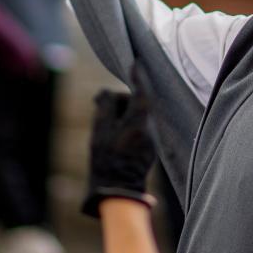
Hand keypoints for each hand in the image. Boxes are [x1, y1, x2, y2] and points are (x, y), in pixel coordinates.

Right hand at [81, 69, 156, 218]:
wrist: (117, 190)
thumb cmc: (105, 160)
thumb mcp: (99, 131)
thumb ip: (105, 107)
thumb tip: (107, 91)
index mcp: (139, 121)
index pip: (141, 92)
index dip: (138, 76)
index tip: (135, 63)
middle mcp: (151, 128)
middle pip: (138, 103)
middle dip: (121, 101)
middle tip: (100, 105)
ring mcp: (152, 138)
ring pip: (139, 116)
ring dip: (123, 114)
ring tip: (105, 125)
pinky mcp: (150, 146)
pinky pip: (140, 127)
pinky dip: (128, 124)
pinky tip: (113, 135)